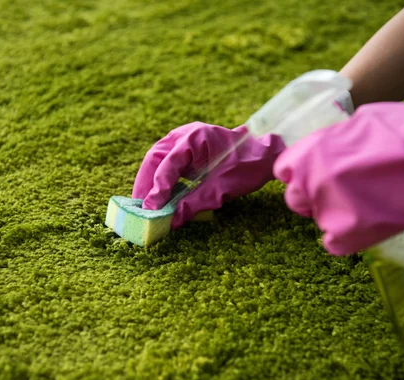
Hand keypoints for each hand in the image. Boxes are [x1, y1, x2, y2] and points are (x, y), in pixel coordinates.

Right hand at [132, 122, 284, 227]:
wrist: (264, 155)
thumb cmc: (246, 166)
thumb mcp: (221, 189)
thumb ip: (194, 204)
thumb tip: (171, 222)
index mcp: (194, 138)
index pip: (167, 164)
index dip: (157, 188)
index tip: (151, 208)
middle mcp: (184, 134)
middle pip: (155, 158)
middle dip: (145, 183)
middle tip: (139, 207)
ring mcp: (183, 140)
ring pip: (157, 160)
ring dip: (150, 182)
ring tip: (144, 204)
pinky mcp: (185, 150)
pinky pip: (167, 164)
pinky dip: (160, 180)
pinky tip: (158, 196)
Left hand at [274, 102, 403, 255]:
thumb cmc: (403, 131)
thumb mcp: (357, 123)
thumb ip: (332, 142)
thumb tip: (329, 150)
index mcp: (307, 153)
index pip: (284, 171)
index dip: (300, 174)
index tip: (314, 176)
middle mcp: (308, 183)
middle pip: (295, 199)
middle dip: (313, 197)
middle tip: (342, 193)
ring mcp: (324, 210)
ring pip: (317, 220)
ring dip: (334, 215)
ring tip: (364, 204)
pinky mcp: (346, 235)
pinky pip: (334, 243)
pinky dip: (347, 238)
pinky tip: (367, 224)